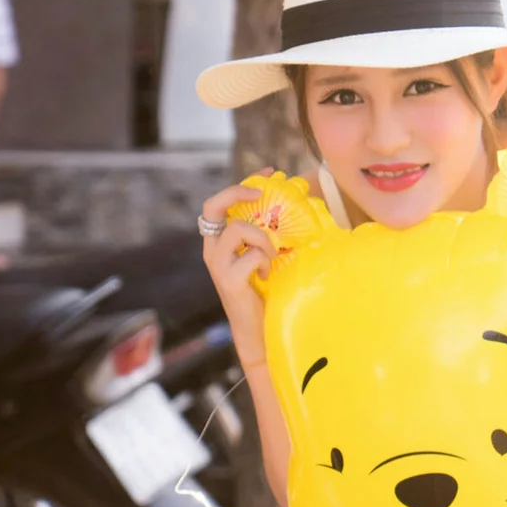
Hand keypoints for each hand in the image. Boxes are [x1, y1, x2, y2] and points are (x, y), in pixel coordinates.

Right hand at [199, 173, 277, 368]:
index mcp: (218, 242)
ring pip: (238, 229)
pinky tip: (266, 276)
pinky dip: (265, 262)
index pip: (220, 203)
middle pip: (212, 206)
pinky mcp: (229, 280)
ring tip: (270, 257)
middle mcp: (212, 250)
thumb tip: (294, 204)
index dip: (241, 183)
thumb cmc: (265, 293)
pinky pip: (252, 255)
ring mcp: (218, 265)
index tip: (266, 174)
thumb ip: (267, 235)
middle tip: (258, 195)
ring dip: (262, 239)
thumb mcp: (264, 257)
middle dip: (236, 193)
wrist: (259, 332)